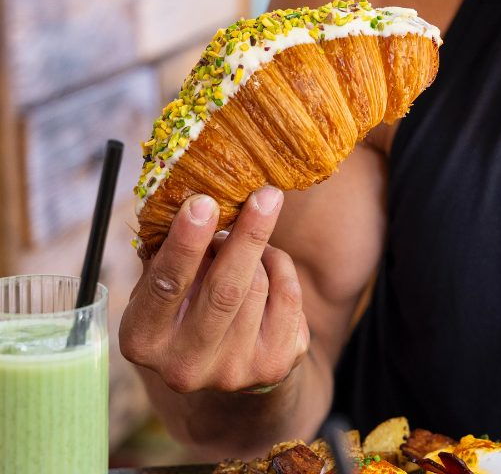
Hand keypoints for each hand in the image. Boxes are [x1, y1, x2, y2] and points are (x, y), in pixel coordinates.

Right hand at [120, 187, 309, 392]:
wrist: (222, 360)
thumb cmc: (186, 301)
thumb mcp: (162, 280)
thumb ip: (167, 247)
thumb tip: (188, 194)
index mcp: (143, 339)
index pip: (166, 286)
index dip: (185, 244)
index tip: (203, 202)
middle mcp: (184, 366)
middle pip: (225, 291)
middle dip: (247, 237)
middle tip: (265, 194)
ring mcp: (232, 372)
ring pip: (260, 285)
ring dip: (259, 249)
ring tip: (245, 242)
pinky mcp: (274, 366)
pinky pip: (289, 296)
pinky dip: (282, 267)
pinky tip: (267, 263)